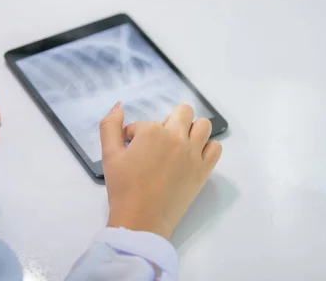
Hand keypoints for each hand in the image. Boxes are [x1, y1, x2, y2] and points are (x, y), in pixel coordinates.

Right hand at [100, 103, 221, 239]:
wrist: (141, 220)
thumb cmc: (123, 188)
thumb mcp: (109, 155)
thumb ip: (110, 126)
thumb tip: (119, 106)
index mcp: (153, 132)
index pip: (144, 124)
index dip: (135, 137)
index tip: (132, 153)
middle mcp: (177, 137)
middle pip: (183, 112)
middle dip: (169, 121)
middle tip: (158, 143)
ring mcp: (194, 153)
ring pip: (204, 125)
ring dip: (192, 129)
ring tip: (178, 145)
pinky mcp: (204, 169)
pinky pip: (216, 148)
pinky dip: (207, 147)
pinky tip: (193, 156)